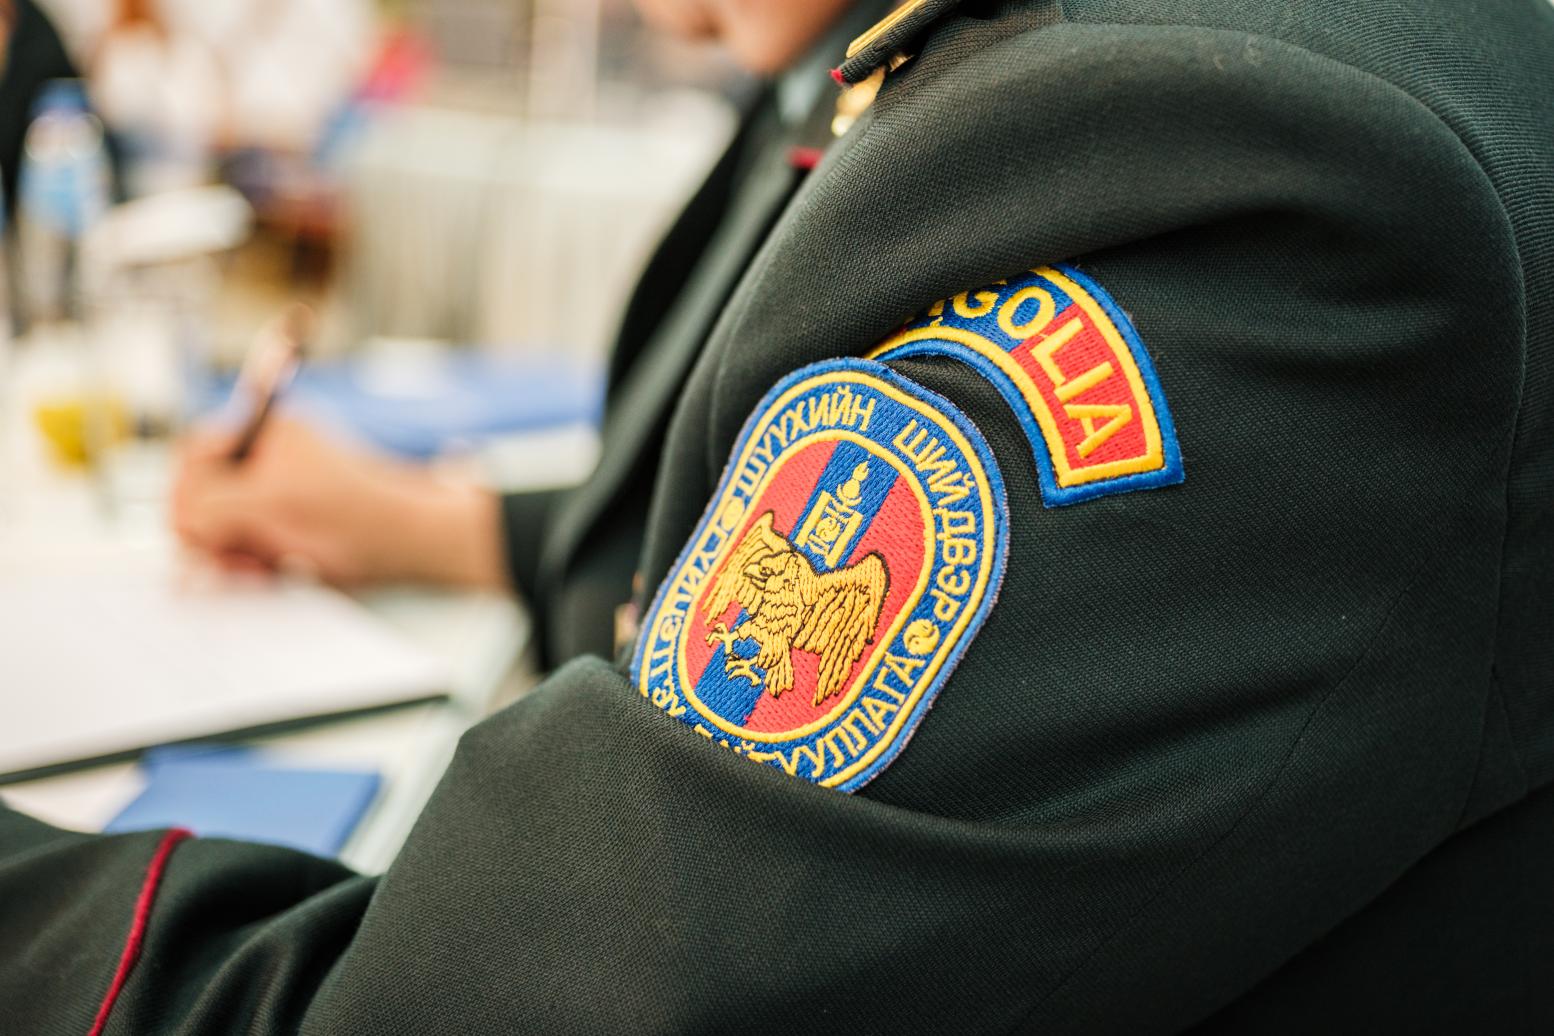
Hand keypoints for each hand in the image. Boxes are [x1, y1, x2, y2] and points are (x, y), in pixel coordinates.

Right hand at [171, 416, 506, 589]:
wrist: (410, 543)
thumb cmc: (354, 512)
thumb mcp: (272, 503)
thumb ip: (214, 505)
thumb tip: (179, 520)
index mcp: (265, 431)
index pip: (195, 455)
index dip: (183, 491)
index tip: (186, 527)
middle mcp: (266, 460)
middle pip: (202, 496)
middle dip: (206, 529)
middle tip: (217, 557)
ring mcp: (274, 497)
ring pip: (220, 529)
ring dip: (227, 552)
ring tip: (255, 566)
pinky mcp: (282, 531)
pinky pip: (243, 550)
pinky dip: (247, 565)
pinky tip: (267, 573)